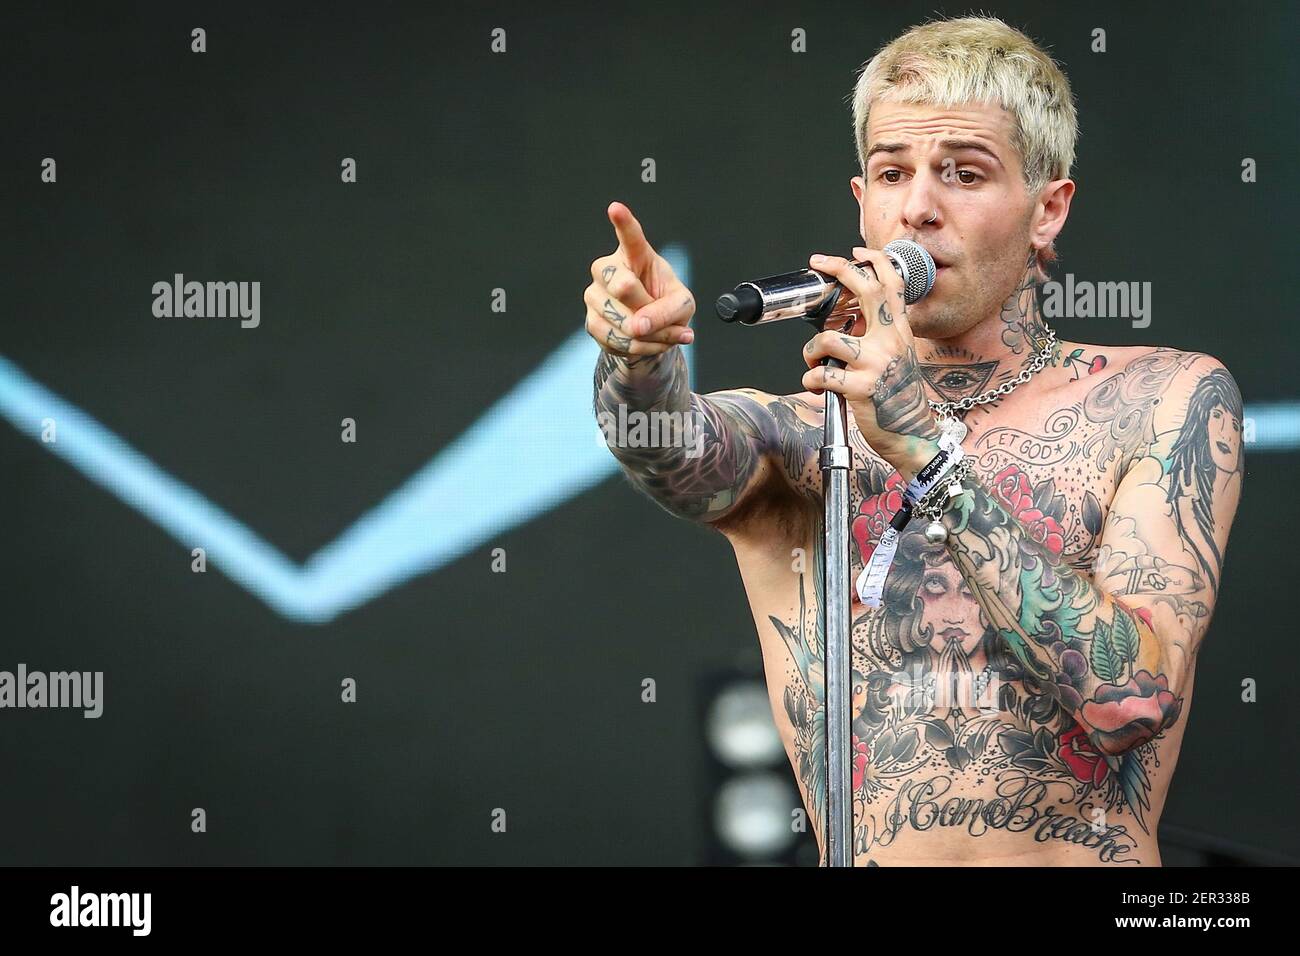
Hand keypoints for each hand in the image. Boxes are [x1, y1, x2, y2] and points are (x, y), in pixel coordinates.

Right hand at [584, 201, 695, 360]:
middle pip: (623, 286)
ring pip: (622, 320)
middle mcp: (608, 269)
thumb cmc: (667, 305)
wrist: (651, 331)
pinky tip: (649, 342)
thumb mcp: (682, 305)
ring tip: (662, 333)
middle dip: (647, 307)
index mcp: (635, 254)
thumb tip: (639, 326)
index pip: (629, 236)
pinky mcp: (591, 321)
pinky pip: (617, 340)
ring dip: (650, 335)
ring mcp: (595, 295)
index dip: (623, 222)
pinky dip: (641, 348)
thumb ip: (667, 311)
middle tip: (659, 313)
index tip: (615, 208)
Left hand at [800, 245, 941, 476]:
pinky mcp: (860, 388)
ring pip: (828, 339)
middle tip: (820, 264)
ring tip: (814, 361)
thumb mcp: (899, 357)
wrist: (911, 433)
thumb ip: (880, 336)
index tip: (855, 251)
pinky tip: (816, 385)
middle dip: (840, 269)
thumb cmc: (899, 396)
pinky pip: (821, 374)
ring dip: (811, 350)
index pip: (892, 285)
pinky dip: (811, 379)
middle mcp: (890, 341)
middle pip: (866, 290)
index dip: (874, 261)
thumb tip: (851, 321)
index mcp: (900, 331)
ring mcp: (875, 364)